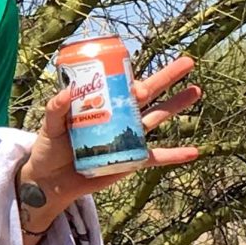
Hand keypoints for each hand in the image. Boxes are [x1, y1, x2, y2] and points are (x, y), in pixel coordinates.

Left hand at [18, 53, 201, 236]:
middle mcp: (118, 118)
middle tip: (188, 62)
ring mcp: (127, 138)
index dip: (133, 77)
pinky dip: (175, 155)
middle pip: (148, 95)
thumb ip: (56, 110)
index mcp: (100, 104)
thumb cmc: (49, 149)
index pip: (121, 85)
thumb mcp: (49, 126)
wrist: (49, 182)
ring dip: (177, 106)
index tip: (139, 81)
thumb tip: (67, 92)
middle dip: (168, 78)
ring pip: (157, 118)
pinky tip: (194, 151)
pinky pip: (156, 158)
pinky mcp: (130, 161)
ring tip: (196, 91)